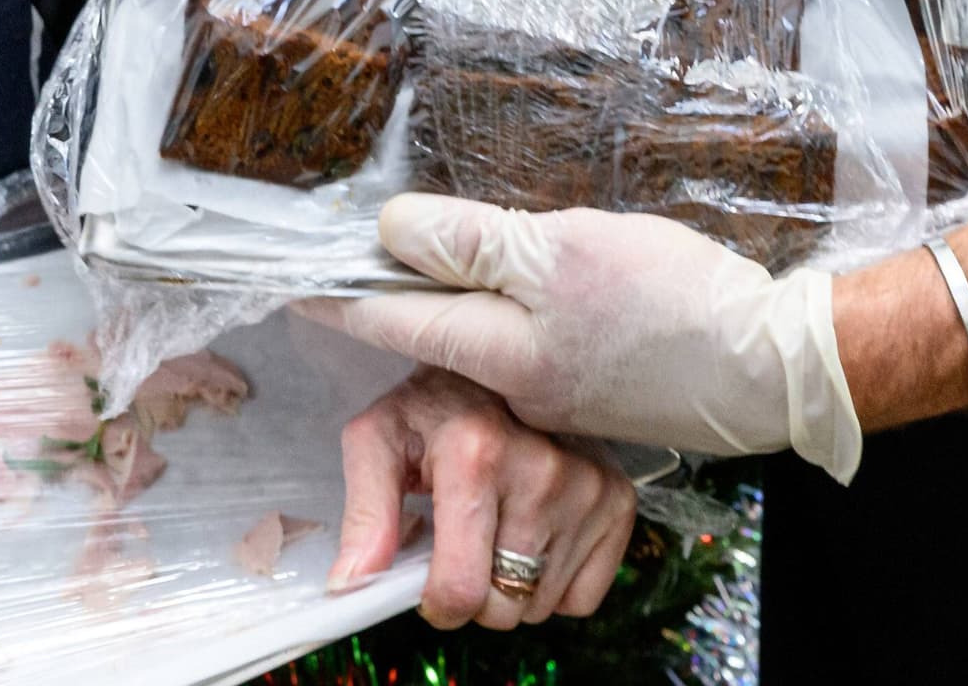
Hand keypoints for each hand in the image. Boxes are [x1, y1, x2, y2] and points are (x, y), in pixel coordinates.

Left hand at [301, 196, 861, 479]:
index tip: (289, 278)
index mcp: (501, 353)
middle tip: (359, 250)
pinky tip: (529, 289)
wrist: (774, 363)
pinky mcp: (597, 391)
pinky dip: (513, 315)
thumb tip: (392, 231)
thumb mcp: (564, 251)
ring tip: (440, 256)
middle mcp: (518, 388)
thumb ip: (474, 243)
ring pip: (485, 340)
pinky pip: (532, 348)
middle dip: (396, 295)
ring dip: (457, 301)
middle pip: (436, 332)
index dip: (339, 291)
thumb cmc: (674, 301)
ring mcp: (558, 396)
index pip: (393, 317)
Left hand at [332, 367, 635, 630]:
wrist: (506, 359)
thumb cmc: (435, 405)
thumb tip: (349, 585)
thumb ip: (364, 514)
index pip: (462, 590)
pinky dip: (555, 583)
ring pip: (540, 607)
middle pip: (503, 607)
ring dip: (513, 585)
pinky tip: (536, 532)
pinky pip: (582, 599)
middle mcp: (542, 471)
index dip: (436, 603)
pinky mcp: (618, 502)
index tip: (428, 580)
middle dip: (475, 592)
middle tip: (464, 545)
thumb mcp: (380, 438)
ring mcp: (588, 488)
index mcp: (475, 455)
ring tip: (499, 526)